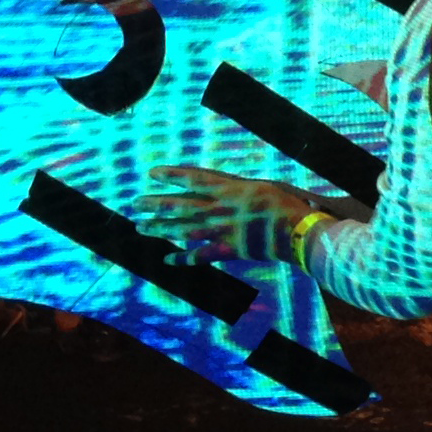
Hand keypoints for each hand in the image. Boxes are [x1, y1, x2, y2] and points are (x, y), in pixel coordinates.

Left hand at [139, 165, 332, 263]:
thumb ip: (237, 188)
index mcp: (228, 189)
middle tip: (135, 203)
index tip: (152, 173)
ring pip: (183, 229)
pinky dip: (183, 258)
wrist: (296, 231)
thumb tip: (220, 186)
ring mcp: (221, 231)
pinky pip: (200, 256)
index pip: (193, 179)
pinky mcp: (228, 250)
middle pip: (181, 205)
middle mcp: (219, 209)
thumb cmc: (285, 204)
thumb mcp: (261, 186)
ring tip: (141, 227)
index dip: (171, 176)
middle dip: (156, 204)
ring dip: (160, 228)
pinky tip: (167, 258)